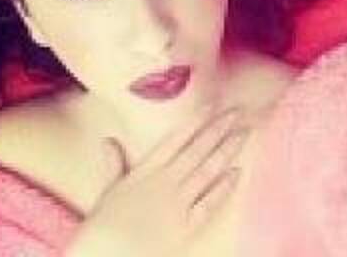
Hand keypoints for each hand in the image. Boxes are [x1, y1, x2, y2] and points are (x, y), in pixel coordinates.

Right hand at [65, 107, 247, 256]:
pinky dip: (224, 188)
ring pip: (207, 171)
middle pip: (197, 150)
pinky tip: (237, 172)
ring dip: (226, 151)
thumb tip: (108, 139)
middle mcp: (165, 182)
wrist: (106, 256)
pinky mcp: (186, 227)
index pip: (175, 139)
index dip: (195, 121)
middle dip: (218, 130)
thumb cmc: (102, 228)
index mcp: (145, 171)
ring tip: (243, 134)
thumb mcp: (107, 192)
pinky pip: (209, 204)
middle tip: (237, 112)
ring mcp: (177, 204)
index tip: (212, 104)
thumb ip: (113, 165)